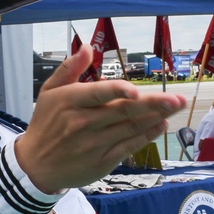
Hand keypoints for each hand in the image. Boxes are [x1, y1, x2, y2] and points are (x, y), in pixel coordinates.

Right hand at [14, 45, 184, 191]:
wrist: (36, 166)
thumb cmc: (45, 124)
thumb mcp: (49, 92)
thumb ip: (70, 69)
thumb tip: (87, 47)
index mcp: (70, 102)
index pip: (98, 94)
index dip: (117, 92)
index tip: (135, 91)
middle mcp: (83, 123)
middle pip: (123, 111)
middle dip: (154, 104)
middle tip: (178, 99)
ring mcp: (94, 144)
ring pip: (130, 128)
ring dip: (156, 117)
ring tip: (176, 107)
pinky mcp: (102, 161)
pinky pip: (129, 147)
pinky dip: (146, 136)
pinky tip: (161, 125)